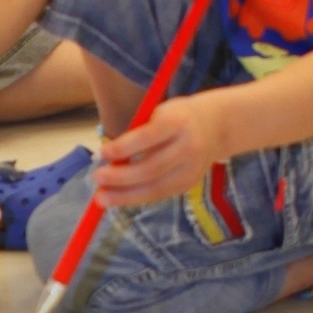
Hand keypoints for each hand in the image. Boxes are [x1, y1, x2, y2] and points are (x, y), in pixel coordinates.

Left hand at [92, 93, 220, 208]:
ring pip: (155, 187)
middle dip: (121, 177)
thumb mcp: (160, 114)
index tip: (103, 152)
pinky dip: (137, 197)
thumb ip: (139, 134)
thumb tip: (109, 160)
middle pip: (152, 167)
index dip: (124, 147)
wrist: (216, 125)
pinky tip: (120, 198)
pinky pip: (160, 194)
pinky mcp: (190, 182)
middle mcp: (188, 146)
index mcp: (177, 122)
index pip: (148, 137)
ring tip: (101, 198)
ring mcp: (192, 168)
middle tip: (97, 178)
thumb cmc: (176, 117)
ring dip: (125, 195)